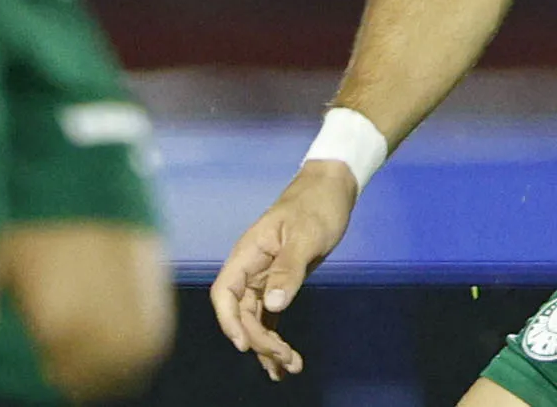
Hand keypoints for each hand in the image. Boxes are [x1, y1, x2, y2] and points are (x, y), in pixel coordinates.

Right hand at [209, 162, 356, 380]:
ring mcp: (264, 277)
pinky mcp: (280, 282)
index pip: (224, 294)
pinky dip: (276, 335)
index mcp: (247, 254)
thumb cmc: (317, 205)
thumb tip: (273, 305)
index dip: (230, 322)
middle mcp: (250, 269)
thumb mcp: (306, 235)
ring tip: (288, 369)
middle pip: (243, 313)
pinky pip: (271, 314)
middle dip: (261, 340)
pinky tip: (284, 359)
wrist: (332, 188)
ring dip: (269, 345)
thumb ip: (288, 269)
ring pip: (257, 318)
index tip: (245, 345)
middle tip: (286, 360)